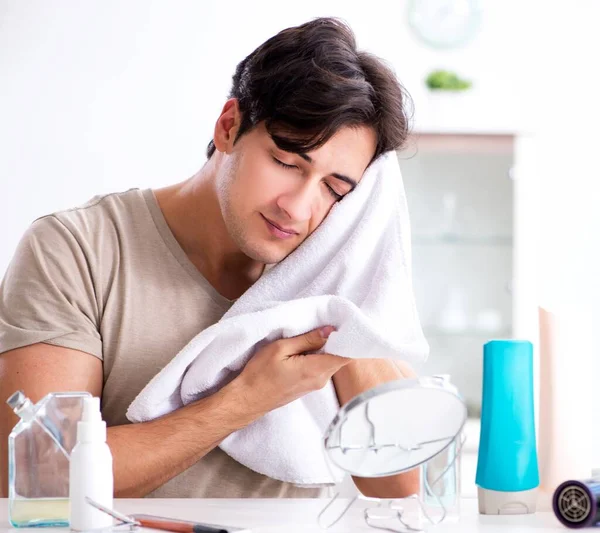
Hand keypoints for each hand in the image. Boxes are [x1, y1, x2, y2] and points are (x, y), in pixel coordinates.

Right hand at [231, 326, 351, 416]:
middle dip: (334, 341)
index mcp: (316, 370)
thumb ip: (308, 339)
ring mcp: (315, 385)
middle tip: (323, 324)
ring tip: (309, 336)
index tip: (342, 325)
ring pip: (330, 361)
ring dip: (324, 348)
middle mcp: (321, 380)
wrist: (248, 399)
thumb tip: (330, 330)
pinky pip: (321, 368)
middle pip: (339, 356)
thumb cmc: (260, 374)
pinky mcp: (309, 386)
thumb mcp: (281, 348)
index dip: (348, 339)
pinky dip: (317, 357)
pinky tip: (303, 349)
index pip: (347, 354)